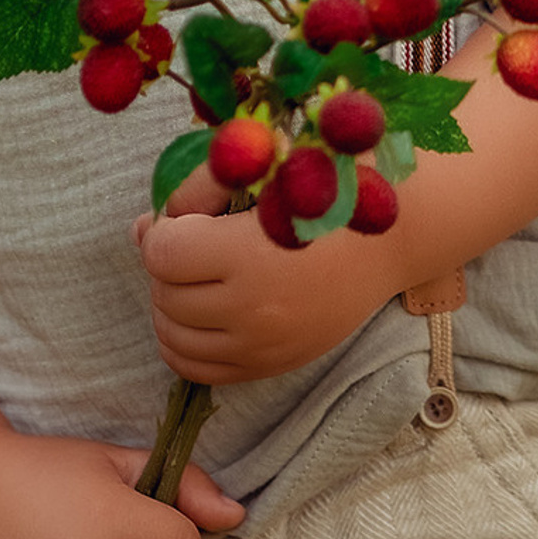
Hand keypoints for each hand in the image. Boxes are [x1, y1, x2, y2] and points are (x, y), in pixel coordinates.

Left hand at [134, 170, 398, 383]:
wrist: (392, 236)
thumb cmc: (329, 188)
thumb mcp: (265, 167)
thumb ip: (198, 188)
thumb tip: (145, 228)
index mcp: (249, 255)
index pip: (162, 254)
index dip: (162, 230)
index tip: (184, 217)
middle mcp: (253, 310)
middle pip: (165, 296)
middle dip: (165, 265)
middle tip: (189, 240)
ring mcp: (263, 346)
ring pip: (174, 339)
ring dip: (169, 303)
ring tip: (192, 274)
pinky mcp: (272, 365)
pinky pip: (200, 371)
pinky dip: (183, 342)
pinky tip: (197, 310)